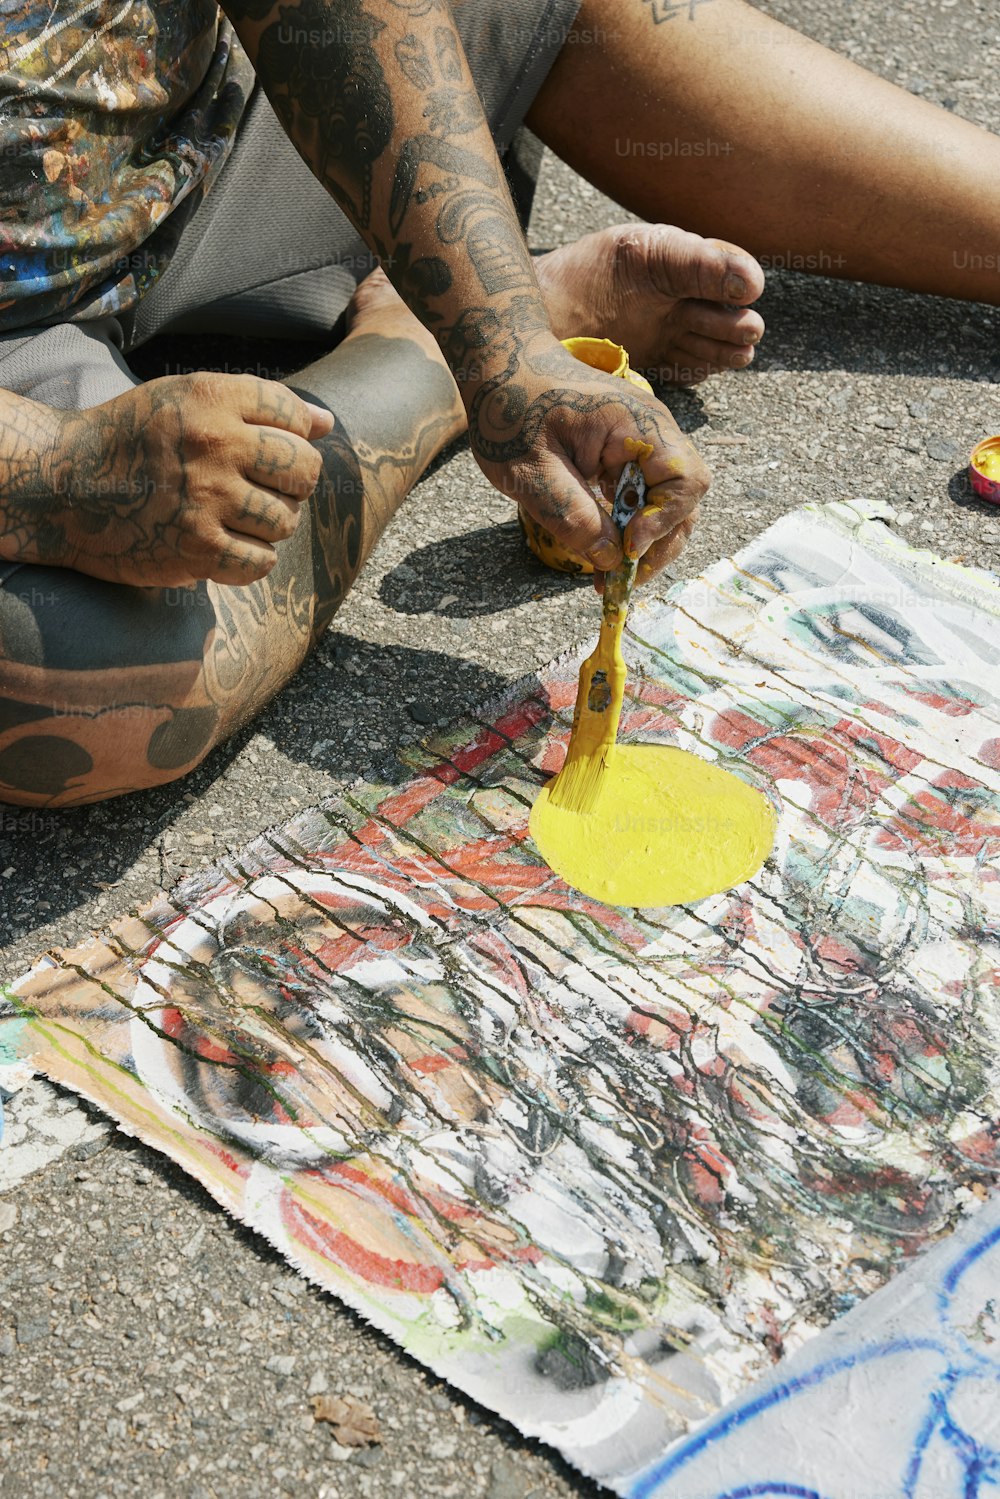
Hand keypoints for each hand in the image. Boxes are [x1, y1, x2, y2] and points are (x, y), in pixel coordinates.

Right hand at [43, 373, 333, 587]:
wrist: (64, 486)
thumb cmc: (134, 439)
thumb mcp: (187, 400)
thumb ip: (258, 406)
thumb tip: (326, 423)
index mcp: (212, 399)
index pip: (298, 418)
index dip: (296, 437)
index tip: (266, 450)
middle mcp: (214, 445)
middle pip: (304, 470)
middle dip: (293, 484)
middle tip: (261, 488)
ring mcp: (206, 499)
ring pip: (286, 521)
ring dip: (269, 524)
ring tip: (235, 516)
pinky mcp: (196, 548)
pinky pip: (260, 562)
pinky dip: (250, 559)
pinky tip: (225, 545)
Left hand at [464, 335, 708, 585]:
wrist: (500, 365)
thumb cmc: (511, 409)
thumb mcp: (532, 472)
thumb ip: (574, 517)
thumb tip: (612, 561)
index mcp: (636, 425)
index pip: (685, 480)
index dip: (664, 521)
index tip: (627, 547)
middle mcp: (652, 432)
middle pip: (685, 498)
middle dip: (659, 544)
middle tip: (622, 580)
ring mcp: (642, 443)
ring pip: (668, 503)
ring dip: (646, 542)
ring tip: (613, 575)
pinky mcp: (627, 455)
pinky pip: (644, 497)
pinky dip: (631, 527)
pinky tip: (605, 549)